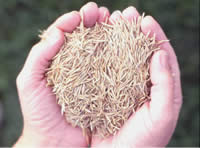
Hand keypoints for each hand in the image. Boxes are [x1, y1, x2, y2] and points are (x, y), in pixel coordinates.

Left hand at [14, 2, 108, 146]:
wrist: (55, 141)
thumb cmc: (39, 112)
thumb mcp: (30, 82)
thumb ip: (39, 56)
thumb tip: (58, 34)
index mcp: (60, 60)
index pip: (67, 34)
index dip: (75, 21)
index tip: (84, 13)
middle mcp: (78, 65)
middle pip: (87, 38)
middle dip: (95, 22)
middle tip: (103, 13)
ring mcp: (92, 76)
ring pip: (101, 50)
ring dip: (108, 34)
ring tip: (116, 22)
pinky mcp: (104, 88)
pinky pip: (111, 70)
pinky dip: (117, 56)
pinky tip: (124, 47)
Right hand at [91, 7, 181, 146]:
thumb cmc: (144, 141)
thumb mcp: (162, 114)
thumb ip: (165, 84)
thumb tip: (159, 54)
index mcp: (161, 87)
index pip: (160, 55)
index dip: (153, 36)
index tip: (144, 20)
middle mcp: (142, 83)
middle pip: (140, 51)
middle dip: (134, 31)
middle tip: (125, 14)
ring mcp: (124, 85)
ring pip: (123, 57)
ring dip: (118, 39)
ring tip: (110, 22)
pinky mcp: (107, 90)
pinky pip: (107, 69)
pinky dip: (103, 55)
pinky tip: (97, 44)